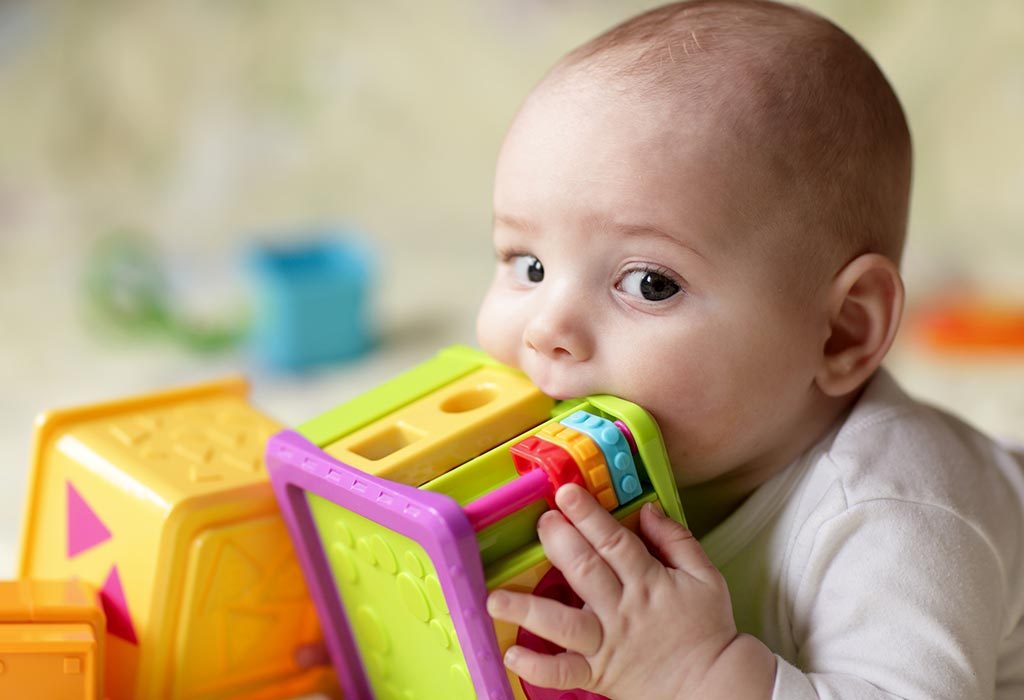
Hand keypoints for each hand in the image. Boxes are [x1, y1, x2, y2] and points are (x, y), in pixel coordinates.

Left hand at [486, 483, 773, 699]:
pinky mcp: (598, 674)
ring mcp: (606, 644)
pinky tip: (512, 654)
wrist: (713, 686)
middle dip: (559, 544)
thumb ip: (676, 540)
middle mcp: (622, 610)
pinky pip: (564, 672)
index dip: (588, 515)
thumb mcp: (705, 577)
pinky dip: (537, 666)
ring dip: (527, 610)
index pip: (614, 542)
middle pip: (585, 572)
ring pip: (563, 624)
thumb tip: (646, 508)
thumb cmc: (708, 628)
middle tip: (541, 522)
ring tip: (495, 599)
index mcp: (648, 583)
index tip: (566, 493)